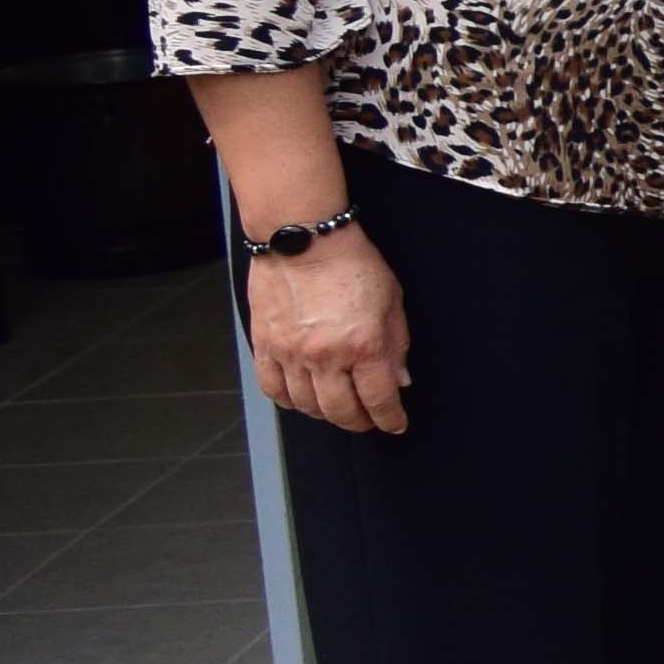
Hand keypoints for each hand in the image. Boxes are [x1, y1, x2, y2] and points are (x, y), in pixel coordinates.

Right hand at [243, 225, 411, 434]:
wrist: (304, 239)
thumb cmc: (351, 263)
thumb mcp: (392, 301)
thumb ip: (396, 344)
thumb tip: (398, 380)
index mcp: (363, 344)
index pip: (379, 399)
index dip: (389, 419)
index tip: (394, 424)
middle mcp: (325, 355)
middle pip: (341, 411)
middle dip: (359, 422)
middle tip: (367, 420)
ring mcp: (290, 353)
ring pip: (306, 405)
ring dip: (325, 414)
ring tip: (338, 408)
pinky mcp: (265, 346)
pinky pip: (273, 389)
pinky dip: (289, 400)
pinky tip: (302, 398)